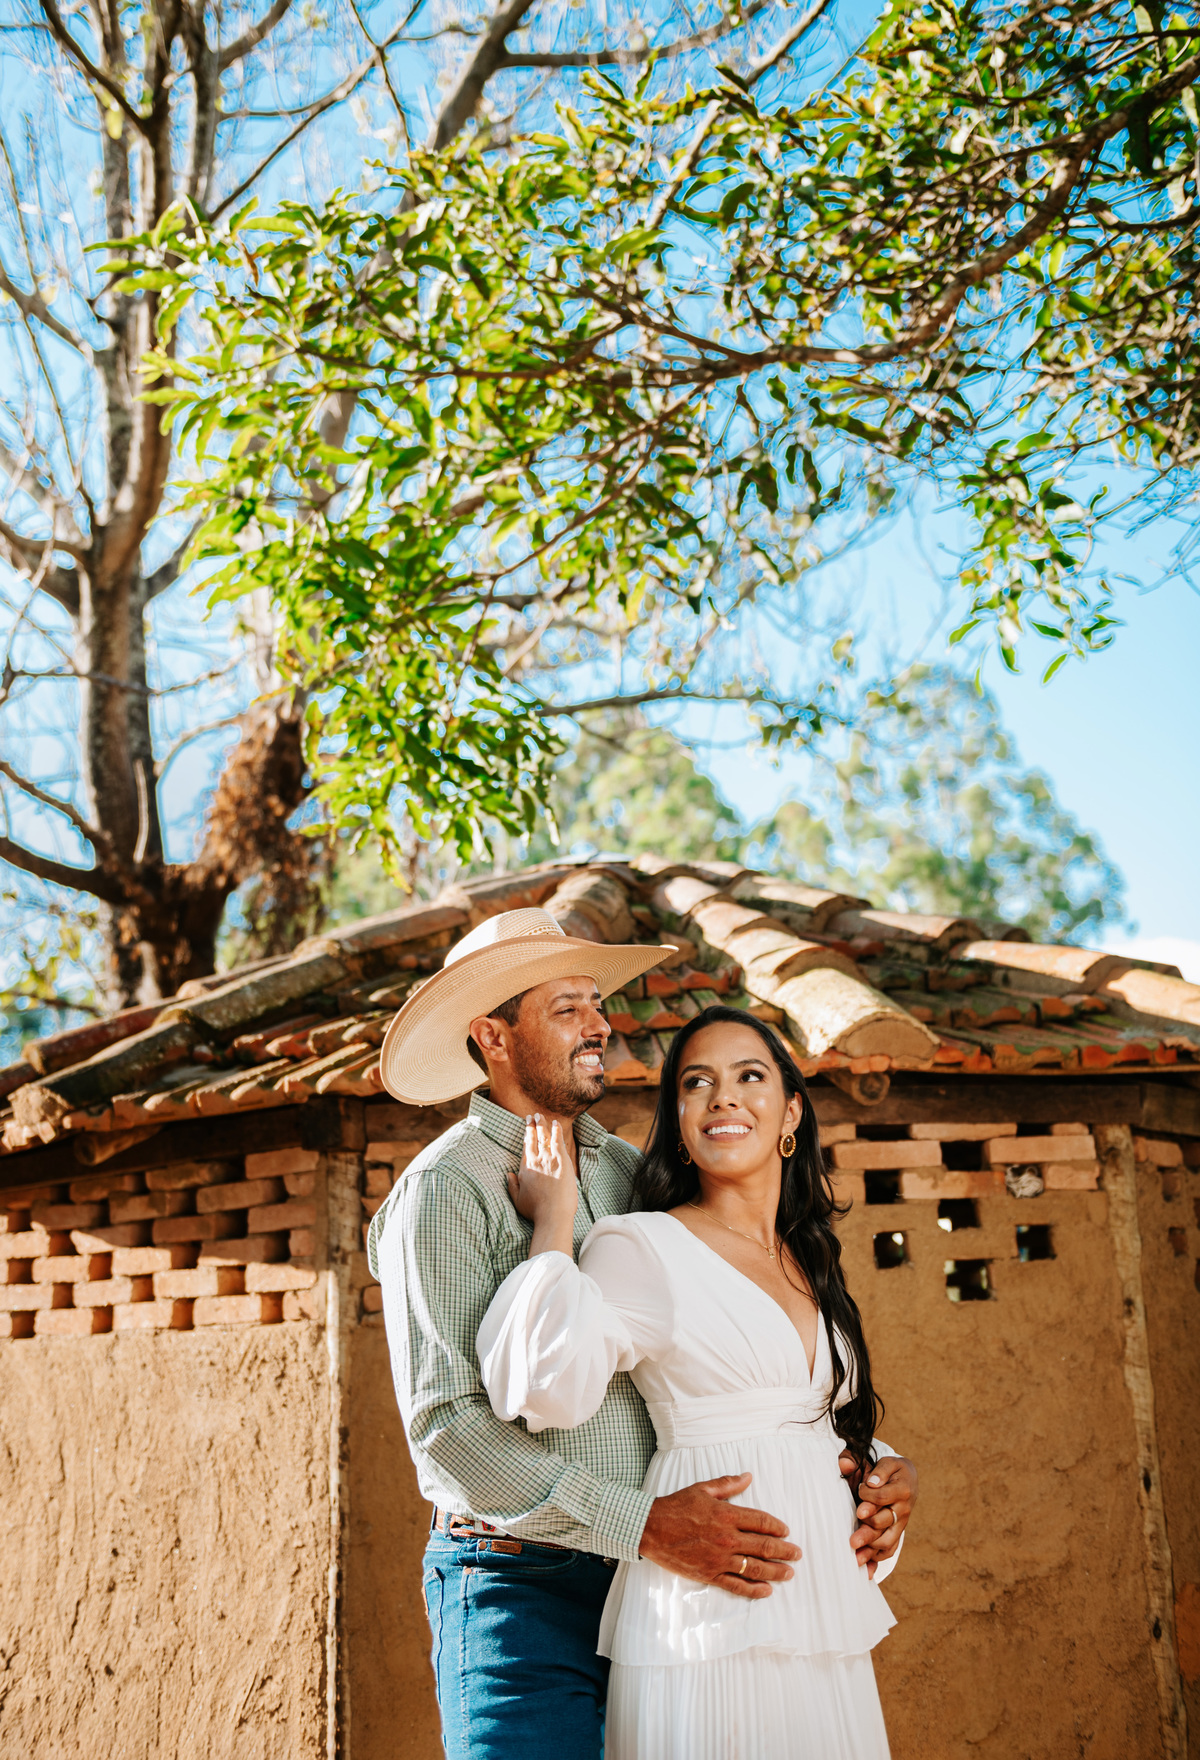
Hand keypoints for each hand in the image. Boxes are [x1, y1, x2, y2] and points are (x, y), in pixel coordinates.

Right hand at [507, 1114, 576, 1254]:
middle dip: (532, 1125)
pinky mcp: (562, 1161)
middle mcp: (535, 1161)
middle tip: (532, 1115)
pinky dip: (556, 1131)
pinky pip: (558, 1141)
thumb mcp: (518, 1200)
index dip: (526, 1134)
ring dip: (542, 1124)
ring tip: (541, 1116)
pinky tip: (556, 1123)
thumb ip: (512, 1186)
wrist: (552, 1215)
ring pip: (544, 1137)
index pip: (525, 1146)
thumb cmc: (536, 1211)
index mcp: (525, 1169)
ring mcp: (549, 1160)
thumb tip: (508, 1174)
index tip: (526, 1125)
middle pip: (533, 1138)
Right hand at [638, 1473, 801, 1600]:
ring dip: (775, 1571)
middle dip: (784, 1551)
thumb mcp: (703, 1489)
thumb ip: (728, 1485)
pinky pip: (736, 1585)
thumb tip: (749, 1476)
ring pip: (755, 1568)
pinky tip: (766, 1591)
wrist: (651, 1528)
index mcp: (727, 1514)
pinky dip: (753, 1590)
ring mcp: (719, 1558)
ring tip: (789, 1573)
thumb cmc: (676, 1506)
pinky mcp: (710, 1574)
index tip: (786, 1531)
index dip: (777, 1527)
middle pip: (764, 1546)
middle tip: (797, 1554)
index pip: (761, 1521)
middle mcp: (727, 1538)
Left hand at [839, 1451, 916, 1576]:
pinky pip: (890, 1549)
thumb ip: (867, 1465)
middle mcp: (903, 1509)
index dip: (868, 1495)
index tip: (859, 1491)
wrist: (908, 1480)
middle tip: (852, 1540)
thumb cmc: (890, 1470)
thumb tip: (853, 1470)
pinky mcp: (897, 1534)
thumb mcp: (884, 1462)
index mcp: (901, 1489)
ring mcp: (901, 1524)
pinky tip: (866, 1567)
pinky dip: (878, 1558)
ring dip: (871, 1548)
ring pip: (887, 1540)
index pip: (881, 1496)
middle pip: (884, 1522)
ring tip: (854, 1556)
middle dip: (867, 1531)